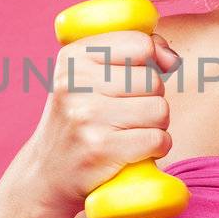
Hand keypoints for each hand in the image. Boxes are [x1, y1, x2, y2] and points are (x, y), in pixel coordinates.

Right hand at [23, 30, 179, 215]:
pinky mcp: (100, 148)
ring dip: (156, 126)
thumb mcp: (90, 76)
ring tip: (130, 132)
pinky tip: (135, 151)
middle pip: (153, 81)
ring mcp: (87, 116)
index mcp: (73, 57)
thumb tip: (171, 58)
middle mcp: (76, 83)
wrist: (47, 173)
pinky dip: (157, 147)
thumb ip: (135, 53)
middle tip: (126, 115)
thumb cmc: (81, 119)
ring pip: (160, 110)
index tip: (140, 79)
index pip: (141, 44)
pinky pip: (158, 139)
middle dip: (151, 100)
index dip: (154, 61)